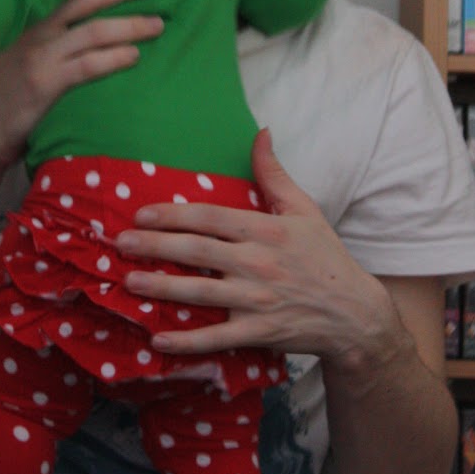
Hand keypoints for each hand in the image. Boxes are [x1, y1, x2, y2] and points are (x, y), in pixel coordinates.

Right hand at [0, 0, 162, 175]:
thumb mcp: (8, 45)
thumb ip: (34, 23)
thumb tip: (71, 6)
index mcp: (22, 14)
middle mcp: (30, 28)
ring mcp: (37, 55)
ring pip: (93, 31)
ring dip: (130, 26)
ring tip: (157, 24)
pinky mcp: (44, 83)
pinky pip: (88, 66)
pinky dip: (114, 58)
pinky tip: (134, 56)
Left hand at [116, 128, 392, 364]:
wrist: (354, 313)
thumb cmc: (324, 257)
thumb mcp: (304, 209)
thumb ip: (274, 174)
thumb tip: (260, 132)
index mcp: (265, 230)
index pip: (210, 218)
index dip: (173, 215)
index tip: (140, 215)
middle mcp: (258, 263)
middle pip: (197, 252)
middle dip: (155, 247)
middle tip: (120, 244)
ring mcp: (258, 300)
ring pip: (200, 293)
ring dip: (161, 289)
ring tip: (129, 282)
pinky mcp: (259, 333)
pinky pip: (217, 337)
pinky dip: (187, 341)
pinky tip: (157, 338)